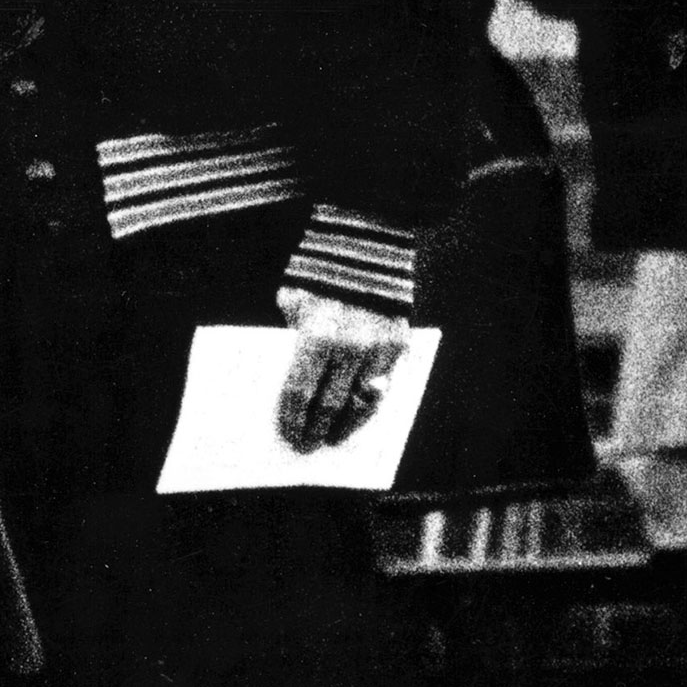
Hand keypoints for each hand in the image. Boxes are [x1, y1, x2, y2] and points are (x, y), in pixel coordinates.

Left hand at [274, 288, 407, 452]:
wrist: (365, 240)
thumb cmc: (317, 274)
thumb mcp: (293, 301)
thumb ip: (292, 339)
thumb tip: (287, 388)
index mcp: (317, 335)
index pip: (299, 392)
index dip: (291, 418)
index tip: (287, 436)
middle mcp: (350, 346)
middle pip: (329, 404)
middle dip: (315, 429)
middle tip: (306, 446)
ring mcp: (379, 347)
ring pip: (362, 402)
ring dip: (346, 426)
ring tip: (333, 439)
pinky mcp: (399, 343)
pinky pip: (383, 386)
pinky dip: (369, 406)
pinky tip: (357, 416)